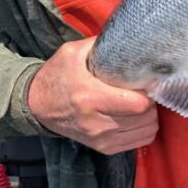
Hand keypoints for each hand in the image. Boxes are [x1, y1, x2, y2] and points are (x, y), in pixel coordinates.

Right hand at [27, 38, 157, 153]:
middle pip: (146, 118)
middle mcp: (97, 123)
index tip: (146, 83)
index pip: (139, 104)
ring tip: (139, 104)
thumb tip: (129, 39)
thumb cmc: (57, 76)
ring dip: (149, 117)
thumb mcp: (72, 52)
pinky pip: (139, 142)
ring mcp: (101, 139)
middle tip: (143, 92)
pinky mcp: (104, 148)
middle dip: (151, 104)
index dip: (149, 93)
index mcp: (90, 97)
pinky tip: (134, 118)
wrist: (37, 106)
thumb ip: (100, 44)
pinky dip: (143, 130)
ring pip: (147, 131)